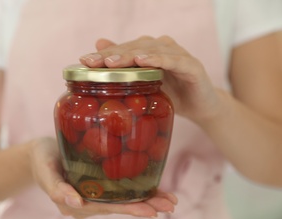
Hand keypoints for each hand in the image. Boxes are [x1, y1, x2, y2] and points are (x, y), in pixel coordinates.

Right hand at [29, 137, 177, 218]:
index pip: (106, 208)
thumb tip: (77, 204)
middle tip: (169, 206)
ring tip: (169, 201)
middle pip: (119, 206)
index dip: (129, 210)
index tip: (150, 211)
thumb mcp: (45, 171)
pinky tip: (154, 189)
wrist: (40, 152)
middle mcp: (88, 203)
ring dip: (146, 200)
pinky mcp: (98, 184)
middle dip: (145, 206)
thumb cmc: (41, 160)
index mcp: (75, 204)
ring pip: (122, 199)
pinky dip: (138, 189)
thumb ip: (57, 190)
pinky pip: (120, 189)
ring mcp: (94, 194)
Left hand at [80, 36, 222, 122]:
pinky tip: (143, 61)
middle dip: (112, 54)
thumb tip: (99, 46)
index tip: (84, 61)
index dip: (104, 55)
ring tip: (113, 62)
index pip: (123, 50)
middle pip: (134, 47)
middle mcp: (162, 48)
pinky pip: (175, 61)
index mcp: (149, 51)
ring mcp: (178, 55)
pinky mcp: (192, 66)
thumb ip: (125, 68)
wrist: (200, 107)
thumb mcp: (143, 85)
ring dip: (131, 55)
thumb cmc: (169, 94)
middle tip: (94, 62)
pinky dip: (159, 59)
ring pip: (151, 51)